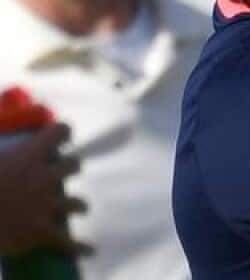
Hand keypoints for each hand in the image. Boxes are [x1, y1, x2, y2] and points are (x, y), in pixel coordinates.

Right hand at [0, 123, 89, 256]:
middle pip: (74, 165)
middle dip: (69, 168)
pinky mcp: (41, 232)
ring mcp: (45, 205)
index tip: (63, 138)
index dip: (62, 133)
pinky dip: (79, 247)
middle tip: (61, 174)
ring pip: (77, 202)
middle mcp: (44, 177)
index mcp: (28, 155)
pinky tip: (89, 250)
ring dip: (79, 205)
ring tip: (78, 207)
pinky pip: (67, 241)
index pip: (59, 132)